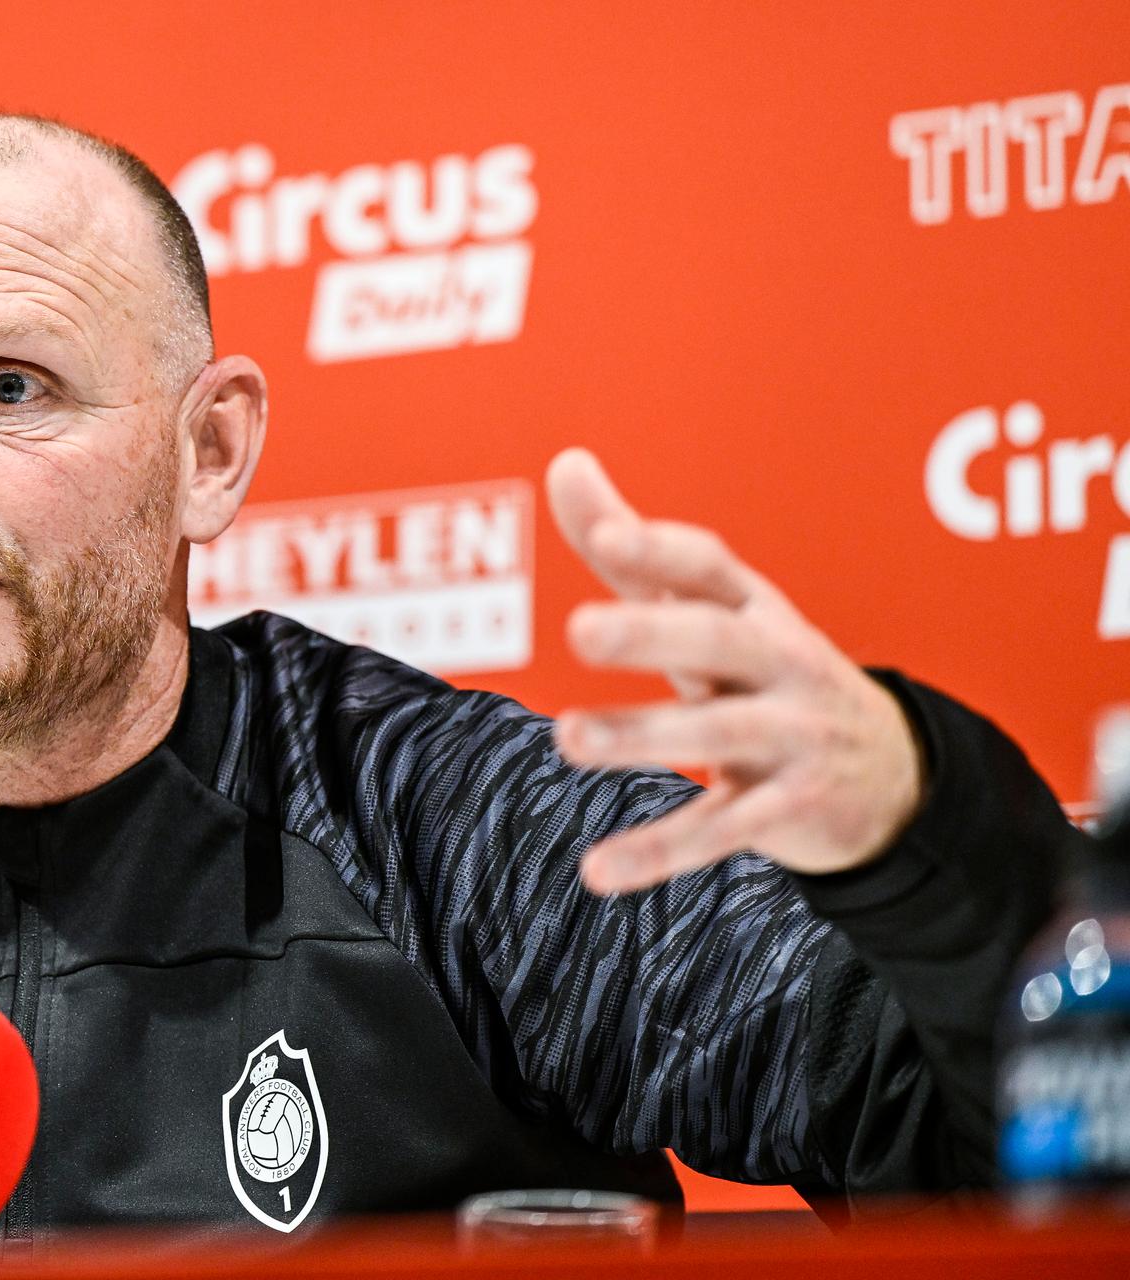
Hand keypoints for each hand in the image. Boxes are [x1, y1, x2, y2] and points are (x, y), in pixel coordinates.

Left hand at [545, 448, 923, 894]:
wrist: (891, 773)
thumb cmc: (764, 672)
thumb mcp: (710, 609)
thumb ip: (632, 547)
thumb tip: (565, 460)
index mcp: (755, 608)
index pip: (709, 566)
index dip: (660, 548)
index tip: (605, 534)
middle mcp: (779, 663)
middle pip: (716, 638)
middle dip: (651, 632)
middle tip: (578, 629)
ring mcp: (790, 736)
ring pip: (715, 733)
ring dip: (639, 737)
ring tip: (566, 738)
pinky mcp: (787, 808)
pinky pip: (722, 829)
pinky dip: (660, 851)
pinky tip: (597, 870)